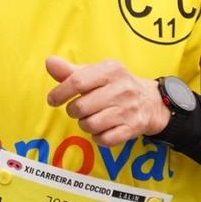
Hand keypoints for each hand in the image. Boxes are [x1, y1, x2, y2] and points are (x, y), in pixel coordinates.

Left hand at [44, 55, 168, 144]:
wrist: (150, 101)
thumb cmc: (115, 86)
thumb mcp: (96, 73)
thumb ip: (71, 71)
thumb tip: (49, 62)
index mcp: (111, 70)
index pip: (77, 82)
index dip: (60, 93)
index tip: (53, 100)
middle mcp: (122, 88)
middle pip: (81, 106)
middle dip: (73, 111)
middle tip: (77, 109)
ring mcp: (129, 109)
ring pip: (91, 125)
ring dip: (84, 124)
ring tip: (90, 118)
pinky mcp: (133, 127)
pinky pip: (104, 139)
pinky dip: (97, 137)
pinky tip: (101, 129)